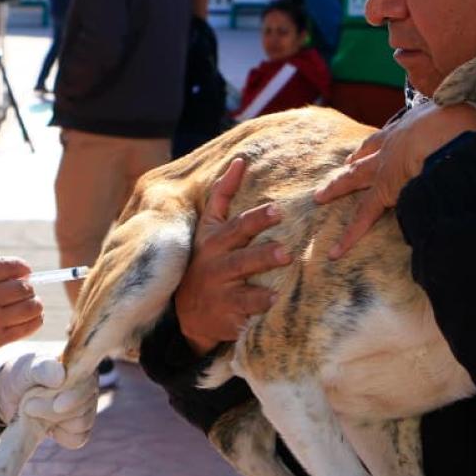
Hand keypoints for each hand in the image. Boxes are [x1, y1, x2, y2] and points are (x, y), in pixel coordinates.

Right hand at [0, 258, 43, 372]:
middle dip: (27, 288)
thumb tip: (21, 276)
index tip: (26, 271)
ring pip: (31, 306)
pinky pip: (27, 327)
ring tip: (28, 305)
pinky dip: (34, 320)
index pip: (8, 265)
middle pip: (23, 287)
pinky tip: (30, 319)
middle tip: (23, 292)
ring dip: (34, 304)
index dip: (22, 267)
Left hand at [0, 352, 96, 448]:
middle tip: (28, 406)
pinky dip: (60, 435)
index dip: (75, 397)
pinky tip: (47, 426)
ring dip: (53, 421)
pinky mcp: (79, 428)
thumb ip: (42, 368)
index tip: (57, 407)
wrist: (12, 395)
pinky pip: (77, 439)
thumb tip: (61, 377)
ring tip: (34, 411)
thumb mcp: (26, 367)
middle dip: (52, 410)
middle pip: (84, 407)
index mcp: (81, 365)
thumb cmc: (23, 375)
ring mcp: (86, 408)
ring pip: (82, 424)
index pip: (89, 383)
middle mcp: (89, 386)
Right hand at [175, 158, 291, 355]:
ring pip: (241, 270)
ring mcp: (219, 285)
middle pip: (236, 239)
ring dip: (262, 261)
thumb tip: (241, 160)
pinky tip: (277, 299)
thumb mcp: (209, 230)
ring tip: (285, 256)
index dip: (245, 206)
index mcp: (212, 238)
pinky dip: (261, 301)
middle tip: (281, 219)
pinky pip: (245, 305)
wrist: (190, 315)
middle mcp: (213, 259)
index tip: (274, 206)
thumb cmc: (208, 263)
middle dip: (258, 226)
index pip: (225, 216)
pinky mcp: (227, 310)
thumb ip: (222, 196)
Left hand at [314, 104, 475, 258]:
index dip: (378, 144)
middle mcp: (393, 145)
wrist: (456, 133)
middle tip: (342, 168)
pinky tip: (335, 251)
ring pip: (353, 178)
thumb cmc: (466, 123)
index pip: (389, 137)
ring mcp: (385, 168)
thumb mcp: (463, 118)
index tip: (369, 149)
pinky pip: (363, 217)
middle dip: (352, 163)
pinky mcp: (385, 191)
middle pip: (365, 155)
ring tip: (319, 197)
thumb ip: (462, 128)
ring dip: (336, 187)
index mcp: (412, 128)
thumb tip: (473, 133)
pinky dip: (349, 236)